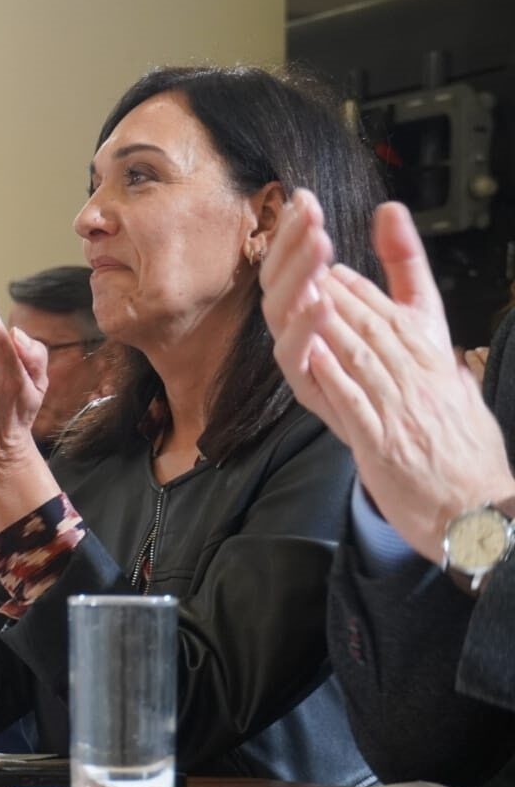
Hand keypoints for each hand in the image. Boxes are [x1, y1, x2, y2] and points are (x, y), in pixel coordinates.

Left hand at [264, 196, 514, 558]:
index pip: (402, 319)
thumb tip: (440, 353)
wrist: (482, 517)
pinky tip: (312, 355)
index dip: (366, 292)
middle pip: (376, 327)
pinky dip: (334, 377)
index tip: (337, 270)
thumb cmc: (473, 465)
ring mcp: (403, 410)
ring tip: (303, 297)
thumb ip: (446, 375)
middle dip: (339, 296)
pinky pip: (354, 403)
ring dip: (330, 323)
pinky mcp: (384, 443)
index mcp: (441, 369)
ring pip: (361, 355)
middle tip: (307, 269)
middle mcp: (423, 381)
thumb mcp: (466, 404)